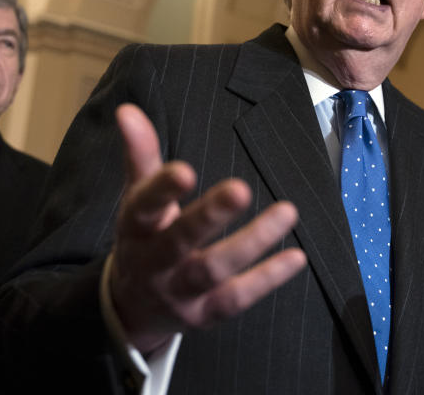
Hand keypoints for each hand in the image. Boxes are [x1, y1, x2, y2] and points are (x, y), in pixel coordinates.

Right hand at [107, 103, 307, 352]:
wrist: (131, 307)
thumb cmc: (144, 238)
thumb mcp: (137, 198)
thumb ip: (140, 154)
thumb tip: (127, 110)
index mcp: (135, 228)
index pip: (142, 208)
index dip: (161, 190)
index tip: (184, 170)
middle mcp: (154, 262)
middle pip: (179, 241)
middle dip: (209, 216)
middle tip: (240, 189)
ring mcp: (180, 291)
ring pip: (214, 269)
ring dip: (251, 242)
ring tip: (287, 212)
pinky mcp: (205, 314)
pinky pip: (236, 299)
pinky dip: (266, 280)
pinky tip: (296, 256)